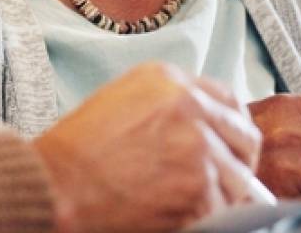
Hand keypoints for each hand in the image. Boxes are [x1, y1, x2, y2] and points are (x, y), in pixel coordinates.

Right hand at [33, 62, 270, 232]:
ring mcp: (199, 149)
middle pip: (245, 139)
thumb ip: (169, 104)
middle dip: (237, 163)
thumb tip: (208, 127)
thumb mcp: (123, 101)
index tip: (230, 147)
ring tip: (186, 202)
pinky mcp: (200, 190)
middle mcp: (190, 108)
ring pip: (238, 180)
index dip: (233, 129)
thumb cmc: (77, 152)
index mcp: (171, 81)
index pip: (230, 101)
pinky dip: (206, 218)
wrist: (56, 187)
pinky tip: (177, 215)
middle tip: (223, 183)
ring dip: (221, 196)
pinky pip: (223, 211)